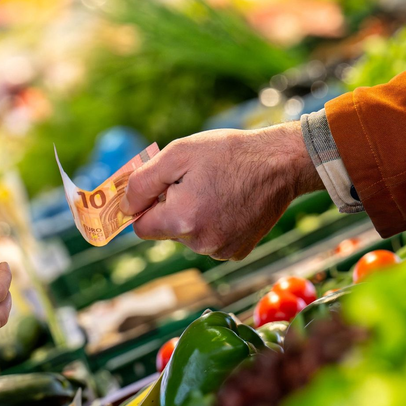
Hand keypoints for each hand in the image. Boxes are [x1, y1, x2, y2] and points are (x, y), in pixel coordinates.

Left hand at [121, 122, 323, 260]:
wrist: (282, 163)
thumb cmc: (227, 152)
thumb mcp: (177, 154)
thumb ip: (142, 182)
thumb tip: (124, 207)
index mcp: (181, 220)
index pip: (141, 228)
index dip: (146, 206)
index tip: (159, 190)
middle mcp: (200, 243)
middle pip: (166, 231)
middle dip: (172, 208)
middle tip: (195, 181)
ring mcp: (221, 251)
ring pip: (189, 236)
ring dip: (193, 216)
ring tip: (216, 189)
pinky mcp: (238, 252)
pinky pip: (211, 240)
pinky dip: (214, 223)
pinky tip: (230, 202)